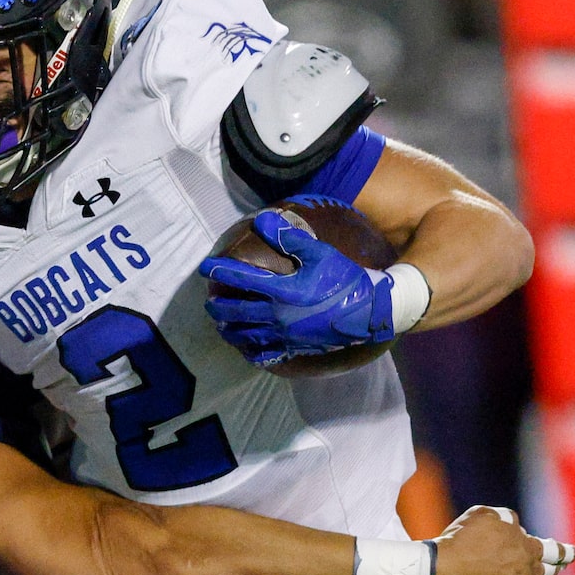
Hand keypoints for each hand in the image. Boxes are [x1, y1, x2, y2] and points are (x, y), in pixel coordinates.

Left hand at [199, 210, 395, 365]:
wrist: (369, 312)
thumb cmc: (345, 278)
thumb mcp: (319, 253)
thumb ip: (289, 238)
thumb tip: (261, 219)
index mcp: (283, 290)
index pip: (242, 280)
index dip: (221, 272)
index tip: (205, 268)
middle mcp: (278, 316)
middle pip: (237, 313)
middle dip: (219, 307)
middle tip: (209, 302)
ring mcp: (285, 335)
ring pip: (246, 335)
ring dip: (229, 330)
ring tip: (220, 326)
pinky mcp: (294, 348)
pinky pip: (265, 354)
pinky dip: (251, 351)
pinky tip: (246, 349)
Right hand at [429, 506, 574, 574]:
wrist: (438, 572)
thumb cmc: (459, 540)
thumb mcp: (484, 515)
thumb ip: (506, 519)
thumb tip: (515, 529)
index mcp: (528, 549)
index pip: (555, 550)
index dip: (566, 551)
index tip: (573, 553)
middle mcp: (527, 573)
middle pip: (549, 571)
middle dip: (555, 566)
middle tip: (557, 565)